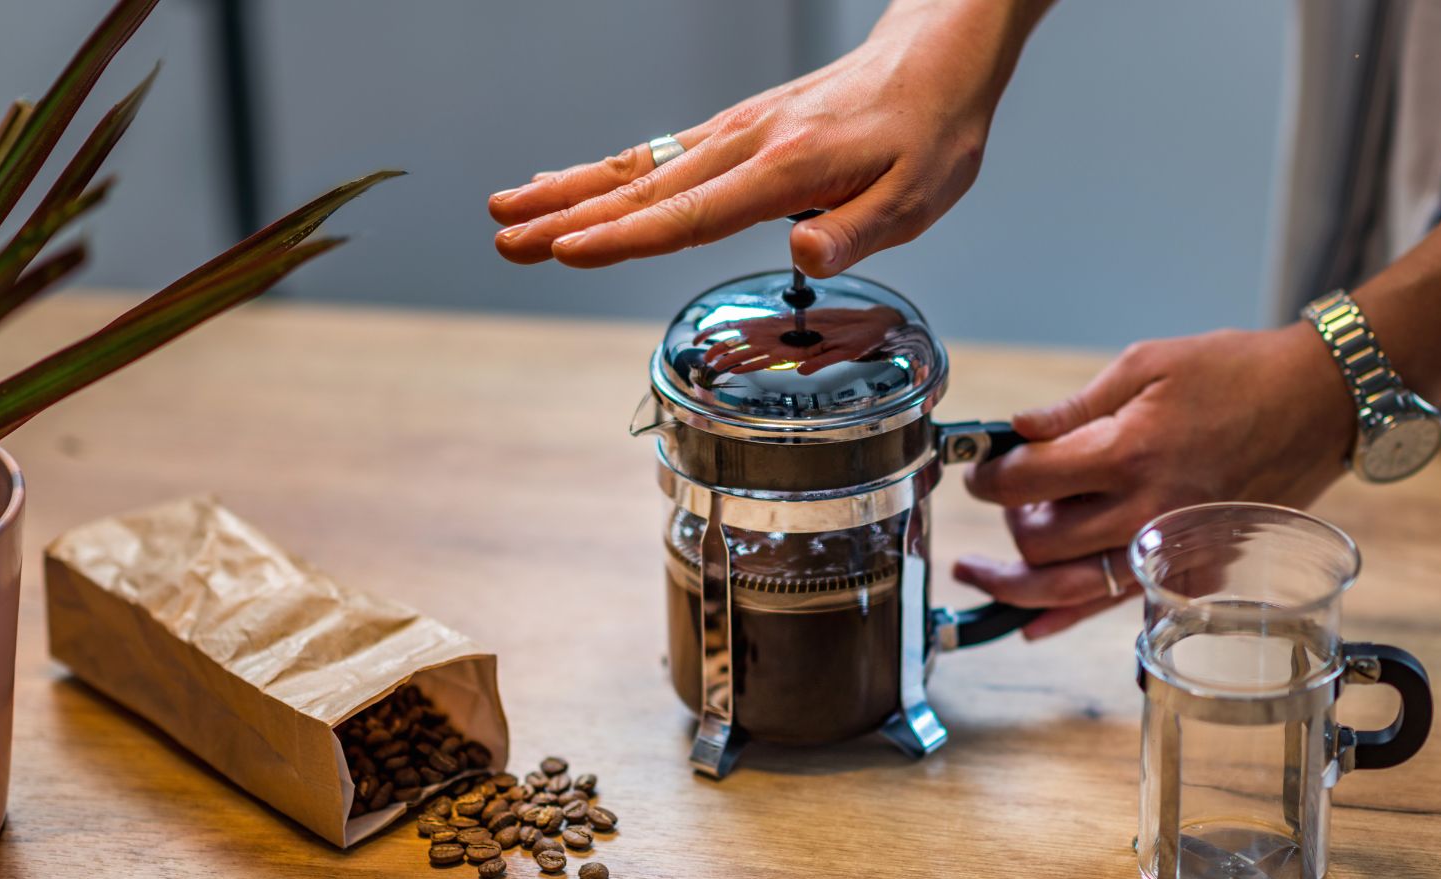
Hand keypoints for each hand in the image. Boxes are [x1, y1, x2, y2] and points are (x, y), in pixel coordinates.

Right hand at [488, 1, 1042, 272]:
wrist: (936, 58)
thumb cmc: (931, 132)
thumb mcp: (917, 195)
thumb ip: (857, 229)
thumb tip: (804, 257)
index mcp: (789, 167)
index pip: (692, 213)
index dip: (625, 239)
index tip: (566, 253)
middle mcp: (748, 143)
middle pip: (643, 186)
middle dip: (567, 217)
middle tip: (504, 240)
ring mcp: (735, 132)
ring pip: (638, 165)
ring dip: (568, 191)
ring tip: (506, 213)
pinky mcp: (735, 130)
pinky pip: (657, 153)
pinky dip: (603, 170)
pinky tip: (569, 183)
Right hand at [694, 306, 906, 374]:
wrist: (875, 323)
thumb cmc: (864, 336)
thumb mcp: (851, 349)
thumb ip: (828, 357)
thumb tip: (803, 370)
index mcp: (800, 336)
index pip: (760, 343)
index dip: (737, 350)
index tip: (718, 360)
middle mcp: (793, 333)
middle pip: (752, 342)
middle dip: (727, 351)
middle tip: (706, 362)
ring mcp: (793, 331)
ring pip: (756, 338)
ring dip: (734, 347)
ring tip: (712, 356)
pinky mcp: (798, 331)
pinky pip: (768, 333)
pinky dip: (749, 337)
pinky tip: (736, 342)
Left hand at [953, 323, 1356, 637]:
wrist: (1320, 404)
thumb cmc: (1236, 374)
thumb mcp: (1147, 366)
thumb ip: (1074, 407)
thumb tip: (1015, 431)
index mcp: (1127, 452)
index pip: (1024, 481)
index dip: (988, 475)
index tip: (981, 466)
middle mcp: (1144, 511)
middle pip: (1037, 542)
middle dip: (1008, 519)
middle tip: (1011, 496)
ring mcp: (1168, 549)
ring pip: (1065, 589)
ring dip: (1013, 584)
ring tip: (978, 573)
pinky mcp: (1190, 572)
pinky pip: (1112, 607)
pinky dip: (1064, 618)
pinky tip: (1028, 622)